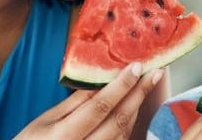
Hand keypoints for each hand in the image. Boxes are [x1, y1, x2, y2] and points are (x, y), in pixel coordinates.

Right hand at [16, 63, 163, 139]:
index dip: (120, 86)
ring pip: (123, 132)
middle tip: (154, 73)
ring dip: (136, 107)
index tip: (136, 67)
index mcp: (65, 136)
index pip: (100, 107)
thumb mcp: (46, 120)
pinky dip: (129, 124)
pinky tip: (133, 108)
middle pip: (118, 120)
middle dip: (138, 94)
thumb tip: (100, 79)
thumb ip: (75, 102)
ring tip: (145, 86)